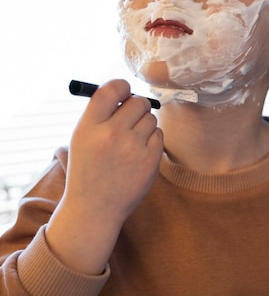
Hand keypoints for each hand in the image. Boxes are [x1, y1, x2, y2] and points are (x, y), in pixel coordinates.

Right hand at [46, 79, 163, 273]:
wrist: (95, 208)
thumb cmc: (89, 169)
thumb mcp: (82, 138)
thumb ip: (100, 113)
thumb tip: (126, 91)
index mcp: (89, 127)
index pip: (111, 90)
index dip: (122, 87)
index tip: (124, 92)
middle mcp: (110, 135)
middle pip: (137, 101)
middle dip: (137, 106)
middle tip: (132, 117)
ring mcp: (132, 148)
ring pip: (151, 118)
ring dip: (145, 124)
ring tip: (132, 141)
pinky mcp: (150, 161)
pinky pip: (159, 135)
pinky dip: (152, 140)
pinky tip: (139, 153)